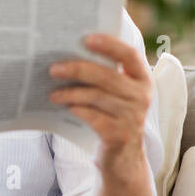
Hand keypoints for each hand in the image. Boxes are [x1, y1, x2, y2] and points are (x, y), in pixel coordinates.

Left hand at [48, 33, 152, 179]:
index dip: (110, 45)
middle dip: (78, 69)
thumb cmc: (113, 116)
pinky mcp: (118, 135)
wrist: (123, 157)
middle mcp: (141, 96)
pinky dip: (77, 109)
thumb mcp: (117, 94)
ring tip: (52, 94)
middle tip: (54, 69)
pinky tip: (64, 107)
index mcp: (142, 79)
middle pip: (107, 76)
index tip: (87, 38)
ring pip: (96, 97)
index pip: (130, 55)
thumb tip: (69, 53)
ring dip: (71, 93)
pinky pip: (93, 117)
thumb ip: (105, 74)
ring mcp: (132, 117)